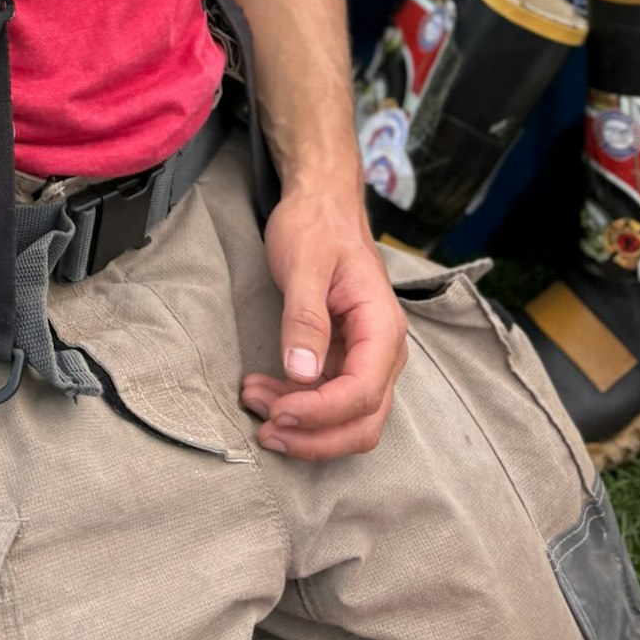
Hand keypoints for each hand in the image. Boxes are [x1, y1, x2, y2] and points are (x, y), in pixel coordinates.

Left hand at [239, 186, 407, 460]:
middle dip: (315, 437)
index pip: (362, 392)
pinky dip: (300, 407)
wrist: (321, 203)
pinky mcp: (345, 358)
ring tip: (256, 406)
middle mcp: (382, 351)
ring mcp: (365, 357)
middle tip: (266, 430)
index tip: (279, 413)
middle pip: (363, 421)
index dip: (321, 412)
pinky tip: (266, 395)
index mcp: (382, 326)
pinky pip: (330, 400)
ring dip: (305, 427)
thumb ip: (305, 318)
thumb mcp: (305, 264)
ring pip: (348, 419)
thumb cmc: (316, 226)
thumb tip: (302, 374)